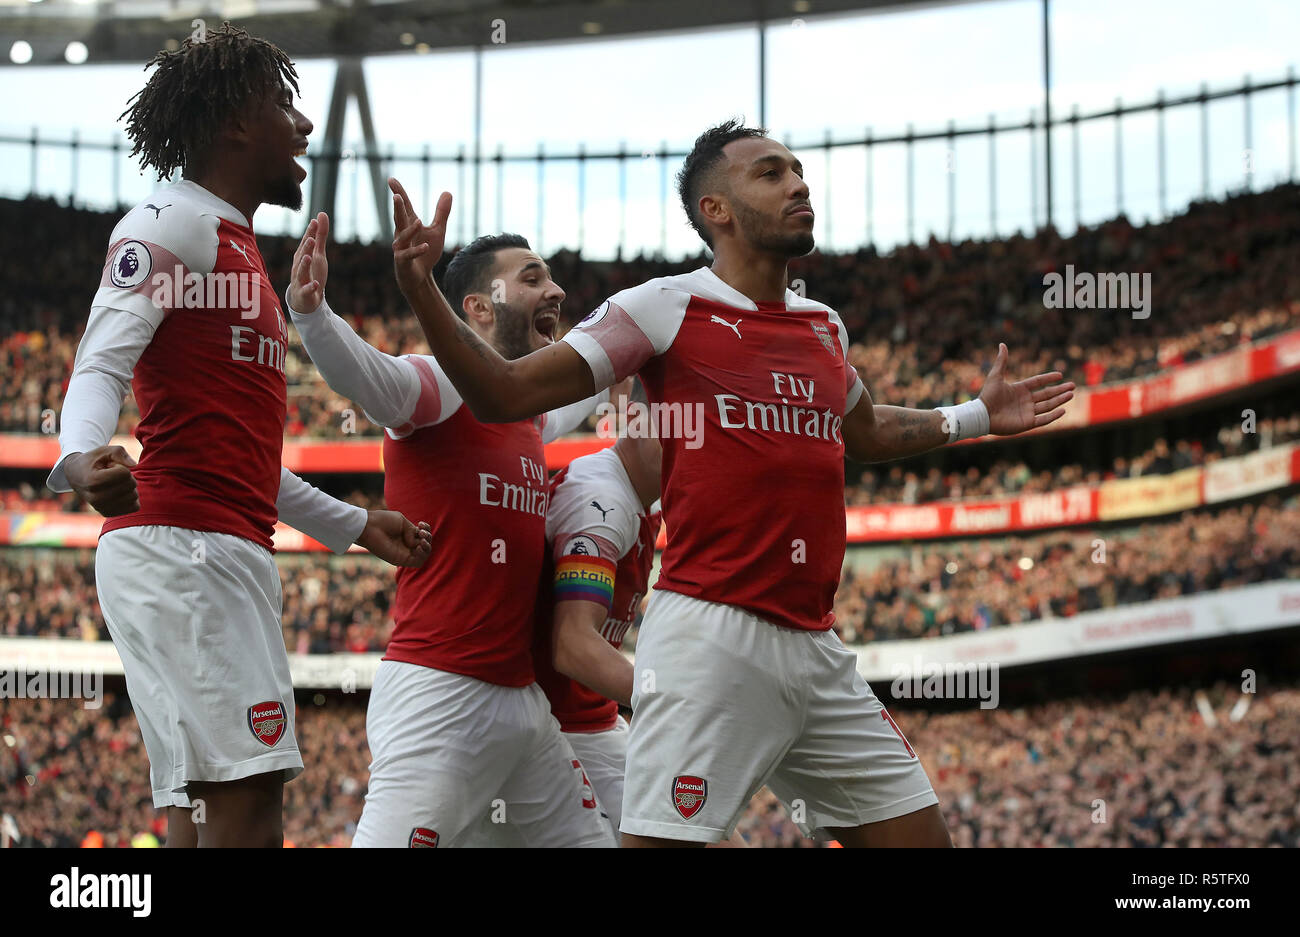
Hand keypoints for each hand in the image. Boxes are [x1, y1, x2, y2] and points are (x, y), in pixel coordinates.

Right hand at [62, 445, 138, 516]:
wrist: (75, 476)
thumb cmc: (92, 462)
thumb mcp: (103, 451)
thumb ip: (119, 452)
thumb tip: (134, 465)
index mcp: (93, 481)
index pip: (125, 473)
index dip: (120, 466)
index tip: (108, 466)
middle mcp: (95, 498)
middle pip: (131, 484)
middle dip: (127, 476)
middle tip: (112, 474)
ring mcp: (101, 508)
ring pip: (134, 496)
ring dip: (129, 487)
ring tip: (114, 483)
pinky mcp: (108, 513)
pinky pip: (134, 507)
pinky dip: (131, 497)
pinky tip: (119, 492)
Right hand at [289, 212, 329, 312]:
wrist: (305, 299)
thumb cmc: (312, 272)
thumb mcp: (318, 254)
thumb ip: (320, 235)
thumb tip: (321, 214)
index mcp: (302, 255)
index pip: (306, 243)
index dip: (310, 233)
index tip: (315, 222)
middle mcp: (299, 266)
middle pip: (302, 256)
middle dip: (306, 248)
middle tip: (312, 239)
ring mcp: (300, 280)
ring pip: (301, 272)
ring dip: (304, 265)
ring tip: (309, 257)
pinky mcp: (304, 294)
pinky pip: (306, 290)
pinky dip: (310, 287)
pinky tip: (316, 284)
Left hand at [356, 510, 431, 566]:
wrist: (369, 527)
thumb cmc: (383, 521)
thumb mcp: (402, 522)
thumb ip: (412, 532)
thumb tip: (416, 543)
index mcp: (406, 534)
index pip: (422, 535)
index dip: (426, 530)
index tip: (421, 524)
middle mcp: (406, 544)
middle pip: (425, 545)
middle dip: (428, 537)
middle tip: (421, 532)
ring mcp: (404, 552)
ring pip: (424, 554)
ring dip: (428, 547)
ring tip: (422, 540)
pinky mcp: (400, 560)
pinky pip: (418, 562)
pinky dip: (423, 555)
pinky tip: (418, 546)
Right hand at [389, 176, 451, 296]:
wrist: (420, 278)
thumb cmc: (426, 253)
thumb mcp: (437, 231)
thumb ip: (441, 213)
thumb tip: (447, 192)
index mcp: (409, 224)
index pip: (404, 206)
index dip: (398, 192)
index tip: (390, 179)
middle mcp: (402, 234)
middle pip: (400, 219)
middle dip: (398, 208)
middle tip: (396, 196)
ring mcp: (401, 248)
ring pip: (403, 237)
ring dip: (410, 230)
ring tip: (419, 222)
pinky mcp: (403, 262)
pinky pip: (408, 255)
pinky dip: (417, 251)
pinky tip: (426, 246)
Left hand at [977, 343, 1075, 435]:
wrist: (982, 415)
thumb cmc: (987, 396)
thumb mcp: (996, 376)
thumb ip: (1002, 361)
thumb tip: (1002, 344)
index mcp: (1019, 389)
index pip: (1038, 382)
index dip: (1049, 378)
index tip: (1060, 375)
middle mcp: (1025, 401)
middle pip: (1046, 394)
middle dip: (1060, 390)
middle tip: (1073, 385)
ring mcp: (1027, 412)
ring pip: (1048, 405)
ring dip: (1060, 400)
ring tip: (1071, 394)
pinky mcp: (1027, 423)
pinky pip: (1044, 420)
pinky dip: (1054, 416)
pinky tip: (1063, 410)